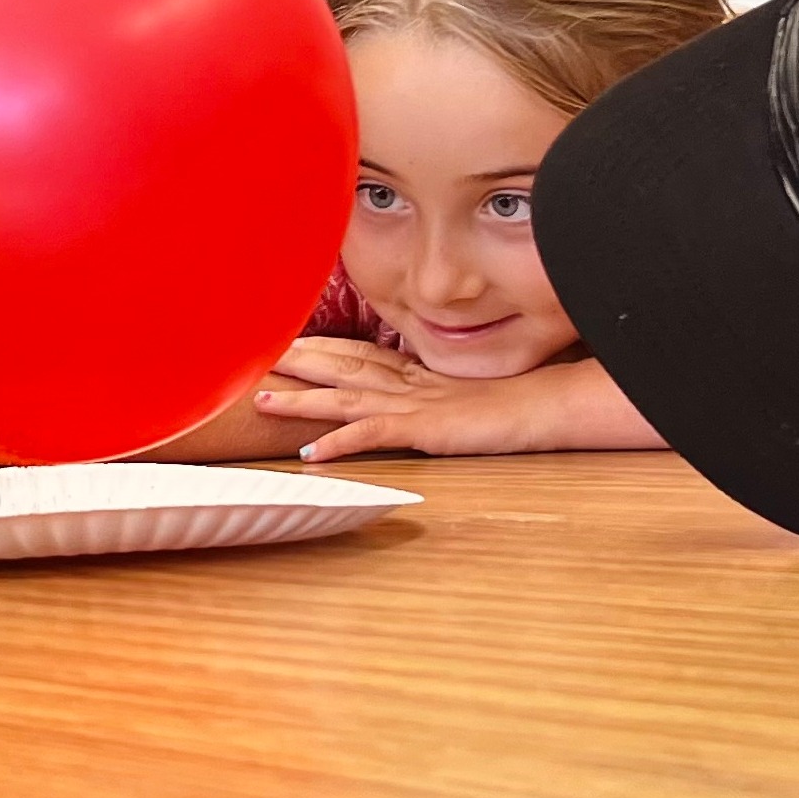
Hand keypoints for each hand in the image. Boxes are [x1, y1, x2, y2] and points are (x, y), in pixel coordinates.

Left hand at [251, 343, 656, 461]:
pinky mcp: (423, 428)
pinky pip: (373, 434)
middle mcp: (407, 383)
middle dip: (296, 361)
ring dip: (303, 400)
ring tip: (264, 400)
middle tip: (253, 356)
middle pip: (341, 365)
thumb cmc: (510, 404)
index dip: (318, 348)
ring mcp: (413, 404)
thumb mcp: (460, 397)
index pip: (358, 354)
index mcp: (415, 373)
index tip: (283, 342)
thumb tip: (413, 403)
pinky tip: (312, 454)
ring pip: (346, 397)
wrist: (546, 408)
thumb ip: (431, 395)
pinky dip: (339, 443)